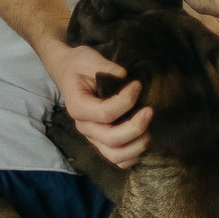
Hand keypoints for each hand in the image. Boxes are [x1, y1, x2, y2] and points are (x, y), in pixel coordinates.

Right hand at [49, 44, 151, 167]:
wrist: (69, 73)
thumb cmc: (79, 66)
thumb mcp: (87, 58)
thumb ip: (103, 66)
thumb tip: (123, 74)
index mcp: (78, 107)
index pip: (105, 113)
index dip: (126, 101)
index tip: (137, 85)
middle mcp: (84, 126)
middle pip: (111, 139)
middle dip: (135, 127)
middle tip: (150, 111)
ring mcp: (93, 137)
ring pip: (115, 155)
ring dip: (136, 146)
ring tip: (149, 130)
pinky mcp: (102, 141)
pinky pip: (118, 159)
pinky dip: (132, 156)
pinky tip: (142, 140)